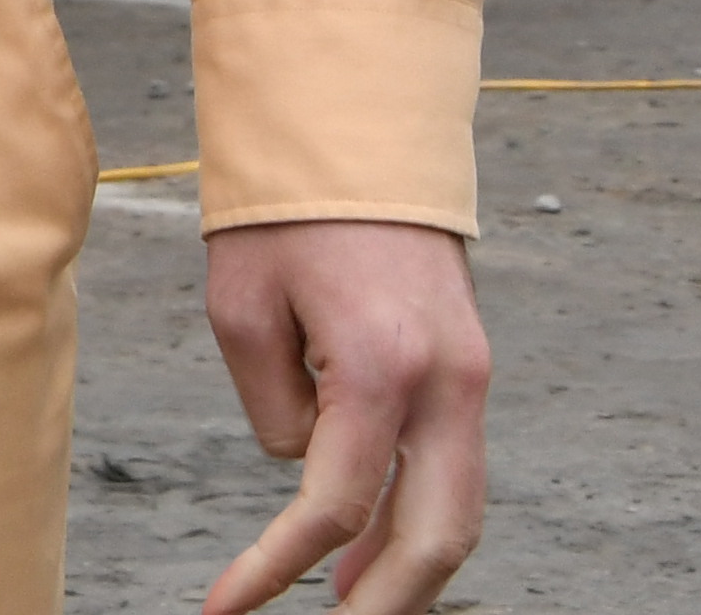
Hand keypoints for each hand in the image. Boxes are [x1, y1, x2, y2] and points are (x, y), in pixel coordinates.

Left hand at [199, 218, 490, 614]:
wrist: (356, 133)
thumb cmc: (284, 212)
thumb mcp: (240, 306)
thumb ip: (272, 406)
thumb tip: (303, 469)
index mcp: (380, 365)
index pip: (331, 504)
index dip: (278, 569)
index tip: (229, 609)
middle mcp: (445, 382)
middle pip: (435, 535)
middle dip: (388, 603)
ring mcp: (470, 377)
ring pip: (458, 509)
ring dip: (409, 569)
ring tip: (350, 607)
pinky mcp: (468, 369)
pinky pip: (452, 466)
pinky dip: (418, 514)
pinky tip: (370, 547)